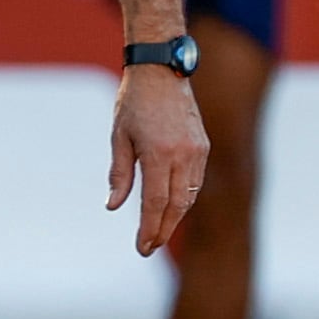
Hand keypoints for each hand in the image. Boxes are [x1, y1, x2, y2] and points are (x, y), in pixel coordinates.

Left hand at [107, 64, 209, 256]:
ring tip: (158, 233)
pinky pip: (196, 181)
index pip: (155, 203)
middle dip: (162, 230)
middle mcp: (183, 155)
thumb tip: (114, 207)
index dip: (149, 229)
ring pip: (189, 196)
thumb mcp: (118, 136)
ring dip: (175, 218)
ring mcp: (198, 151)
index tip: (142, 248)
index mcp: (159, 154)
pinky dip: (185, 199)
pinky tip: (172, 208)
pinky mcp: (204, 146)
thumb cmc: (133, 102)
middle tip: (149, 248)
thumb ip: (119, 174)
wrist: (162, 70)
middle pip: (176, 206)